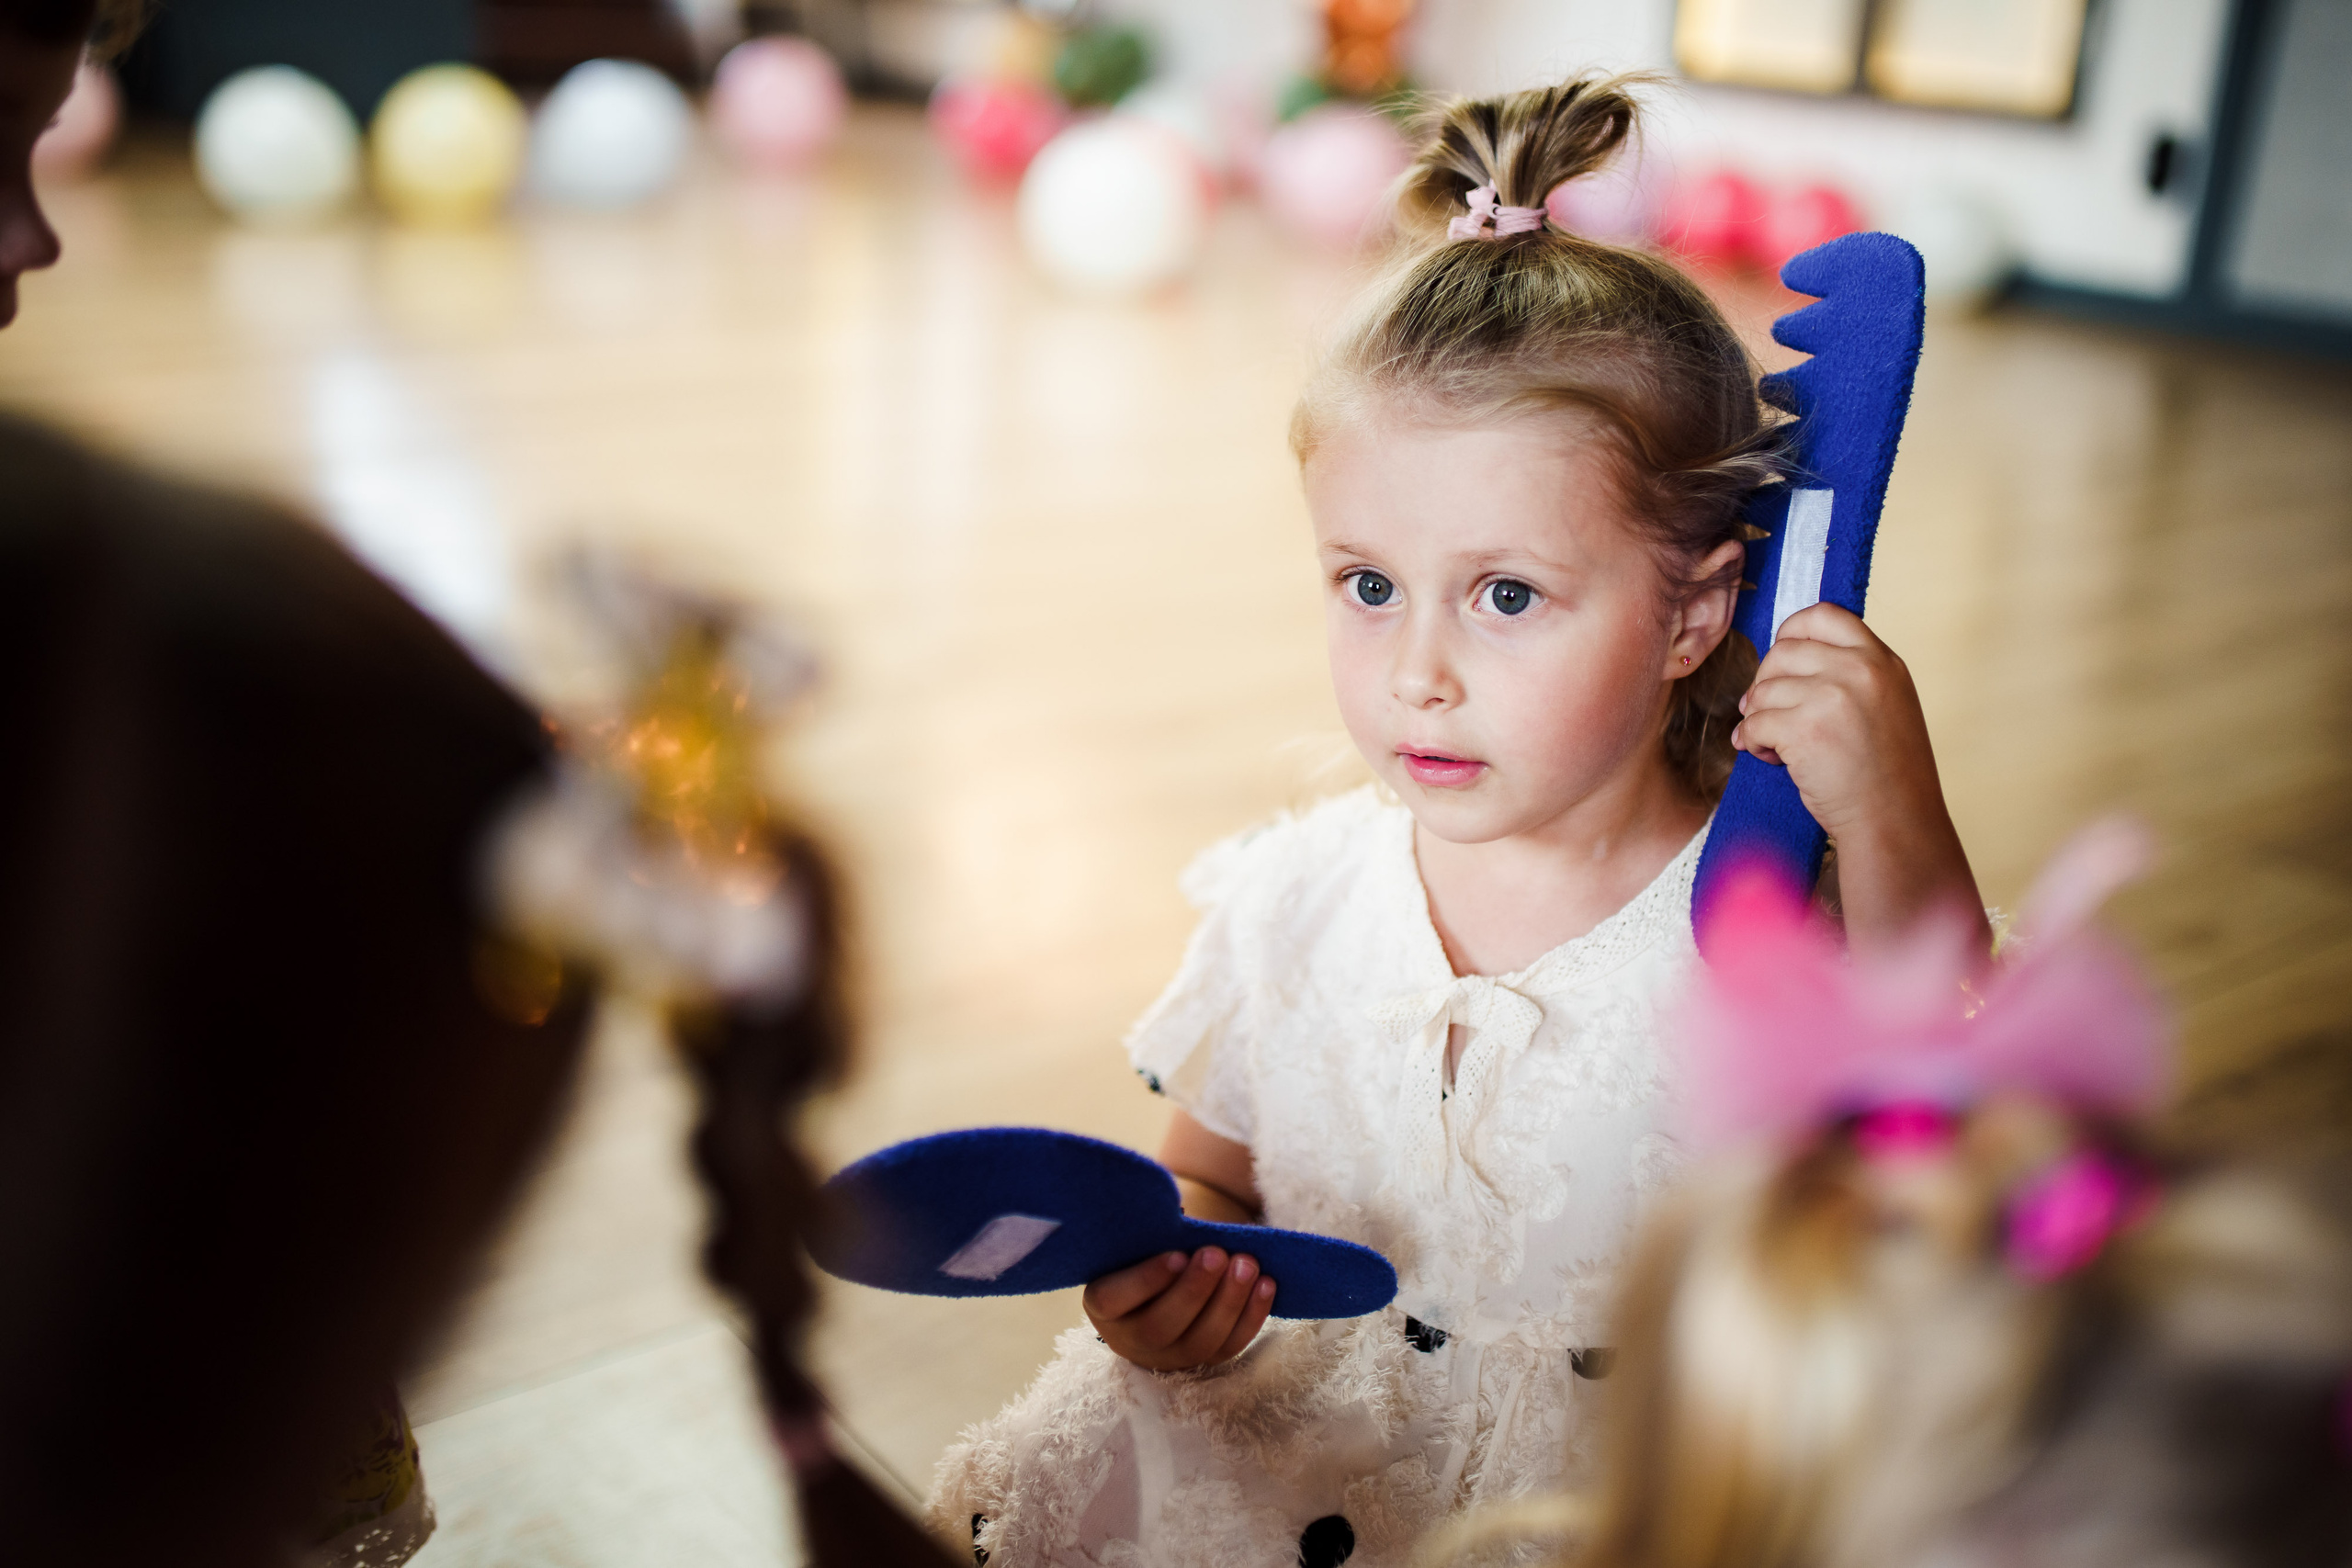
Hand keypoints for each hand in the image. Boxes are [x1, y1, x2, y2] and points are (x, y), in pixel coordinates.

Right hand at [1084, 1246, 1276, 1371]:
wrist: (1156, 1291)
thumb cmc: (1143, 1254)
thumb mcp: (1134, 1244)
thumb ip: (1150, 1235)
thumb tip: (1181, 1218)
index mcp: (1103, 1306)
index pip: (1114, 1299)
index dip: (1146, 1279)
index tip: (1177, 1254)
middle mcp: (1131, 1339)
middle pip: (1161, 1326)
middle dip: (1194, 1290)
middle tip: (1217, 1254)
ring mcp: (1168, 1356)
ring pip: (1200, 1342)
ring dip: (1229, 1302)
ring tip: (1247, 1265)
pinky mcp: (1202, 1361)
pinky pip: (1229, 1347)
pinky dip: (1251, 1317)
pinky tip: (1266, 1284)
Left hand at [1732, 603, 1983, 945]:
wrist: (1896, 821)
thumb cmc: (1887, 774)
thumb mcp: (1887, 705)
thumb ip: (1852, 675)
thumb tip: (1786, 659)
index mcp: (1883, 661)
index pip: (1825, 615)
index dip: (1792, 633)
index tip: (1782, 661)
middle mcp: (1861, 670)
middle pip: (1783, 651)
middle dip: (1766, 683)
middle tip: (1770, 714)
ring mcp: (1833, 696)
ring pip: (1763, 689)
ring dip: (1758, 717)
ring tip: (1774, 744)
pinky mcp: (1805, 728)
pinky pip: (1754, 722)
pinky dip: (1752, 741)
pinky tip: (1769, 757)